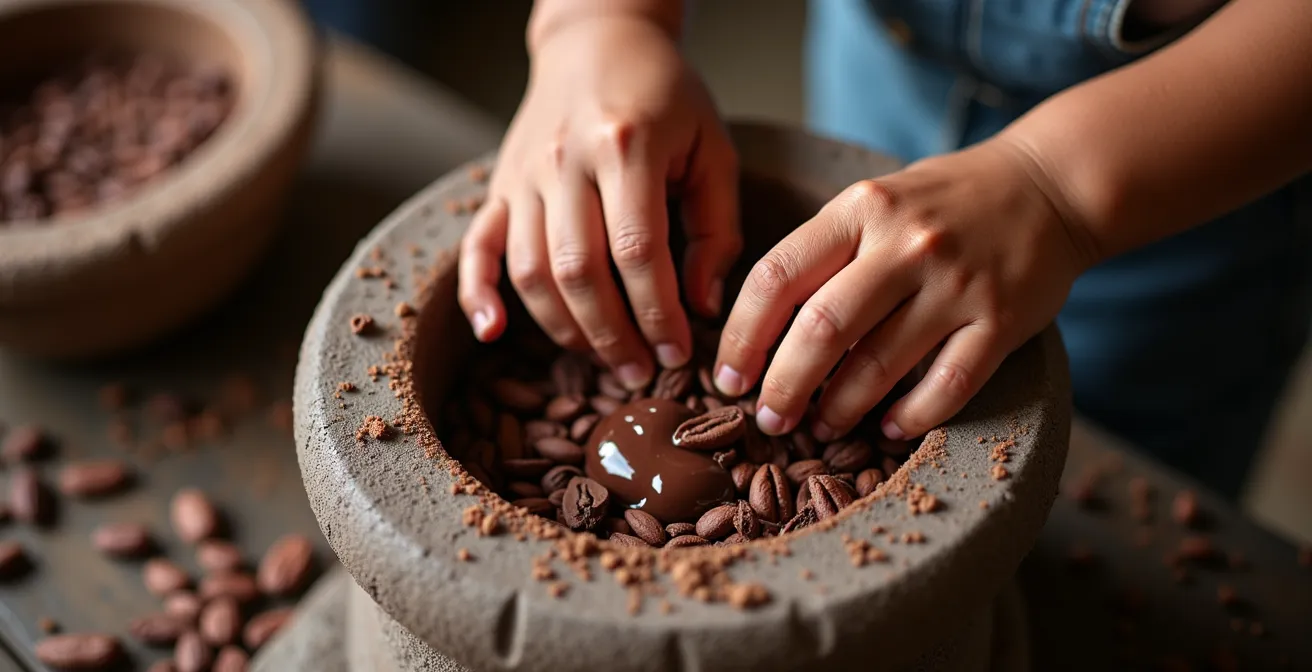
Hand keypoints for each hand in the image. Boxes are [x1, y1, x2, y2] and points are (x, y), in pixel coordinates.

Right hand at [457, 15, 740, 390]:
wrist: (597, 40)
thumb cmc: (666, 97)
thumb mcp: (711, 149)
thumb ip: (715, 229)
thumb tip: (701, 307)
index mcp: (625, 145)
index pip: (638, 251)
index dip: (658, 312)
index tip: (679, 353)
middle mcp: (564, 160)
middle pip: (579, 271)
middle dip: (613, 335)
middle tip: (642, 372)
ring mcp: (523, 174)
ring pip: (529, 271)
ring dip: (564, 329)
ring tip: (602, 359)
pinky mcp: (498, 186)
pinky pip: (475, 247)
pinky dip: (477, 294)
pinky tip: (493, 334)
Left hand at [711, 138, 1097, 440]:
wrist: (1050, 185)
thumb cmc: (943, 202)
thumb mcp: (875, 202)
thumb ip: (824, 252)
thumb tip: (762, 334)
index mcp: (860, 209)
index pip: (776, 277)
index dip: (742, 337)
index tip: (728, 379)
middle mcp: (906, 244)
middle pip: (820, 330)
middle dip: (783, 386)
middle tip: (770, 419)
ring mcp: (956, 284)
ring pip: (878, 366)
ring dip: (840, 409)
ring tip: (822, 426)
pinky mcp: (1001, 321)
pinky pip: (946, 386)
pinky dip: (910, 417)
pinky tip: (888, 428)